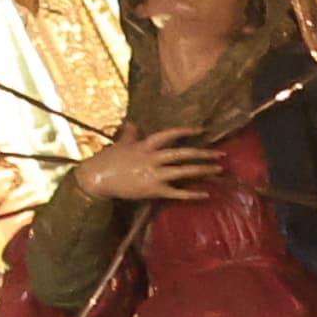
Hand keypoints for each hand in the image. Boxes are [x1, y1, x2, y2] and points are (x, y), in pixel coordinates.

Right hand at [79, 127, 221, 203]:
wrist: (96, 178)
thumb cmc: (107, 160)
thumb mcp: (120, 144)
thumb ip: (130, 134)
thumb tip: (133, 123)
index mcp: (145, 145)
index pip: (169, 135)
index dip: (186, 132)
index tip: (201, 131)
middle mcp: (152, 158)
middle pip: (182, 153)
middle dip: (203, 153)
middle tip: (220, 154)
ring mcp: (154, 174)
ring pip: (183, 171)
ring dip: (202, 170)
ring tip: (218, 170)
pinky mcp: (153, 190)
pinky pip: (177, 192)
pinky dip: (192, 193)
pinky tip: (205, 194)